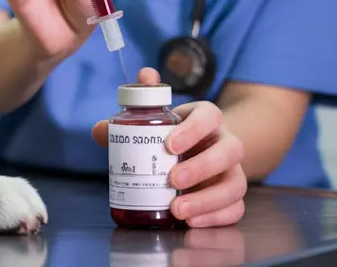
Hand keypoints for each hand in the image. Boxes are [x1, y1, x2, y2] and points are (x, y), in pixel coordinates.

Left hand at [92, 68, 247, 227]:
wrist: (197, 151)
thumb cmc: (171, 135)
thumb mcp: (153, 124)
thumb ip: (128, 123)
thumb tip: (100, 130)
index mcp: (206, 118)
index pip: (209, 115)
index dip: (193, 129)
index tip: (169, 145)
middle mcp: (225, 142)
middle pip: (230, 150)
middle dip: (202, 167)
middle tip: (172, 179)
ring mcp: (232, 170)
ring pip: (236, 183)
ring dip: (208, 199)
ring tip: (178, 209)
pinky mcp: (232, 195)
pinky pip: (236, 208)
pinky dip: (216, 217)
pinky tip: (192, 221)